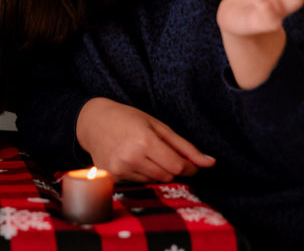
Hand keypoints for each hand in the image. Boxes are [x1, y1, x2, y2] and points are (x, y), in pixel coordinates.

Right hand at [75, 97, 214, 182]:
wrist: (92, 121)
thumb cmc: (128, 118)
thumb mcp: (158, 126)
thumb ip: (185, 147)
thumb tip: (211, 163)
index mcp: (144, 141)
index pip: (177, 166)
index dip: (189, 167)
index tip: (190, 163)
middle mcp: (131, 157)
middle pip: (167, 176)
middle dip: (171, 167)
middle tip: (162, 152)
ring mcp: (119, 169)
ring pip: (154, 181)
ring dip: (156, 171)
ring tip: (143, 153)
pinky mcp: (112, 178)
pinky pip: (139, 183)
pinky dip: (141, 174)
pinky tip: (131, 160)